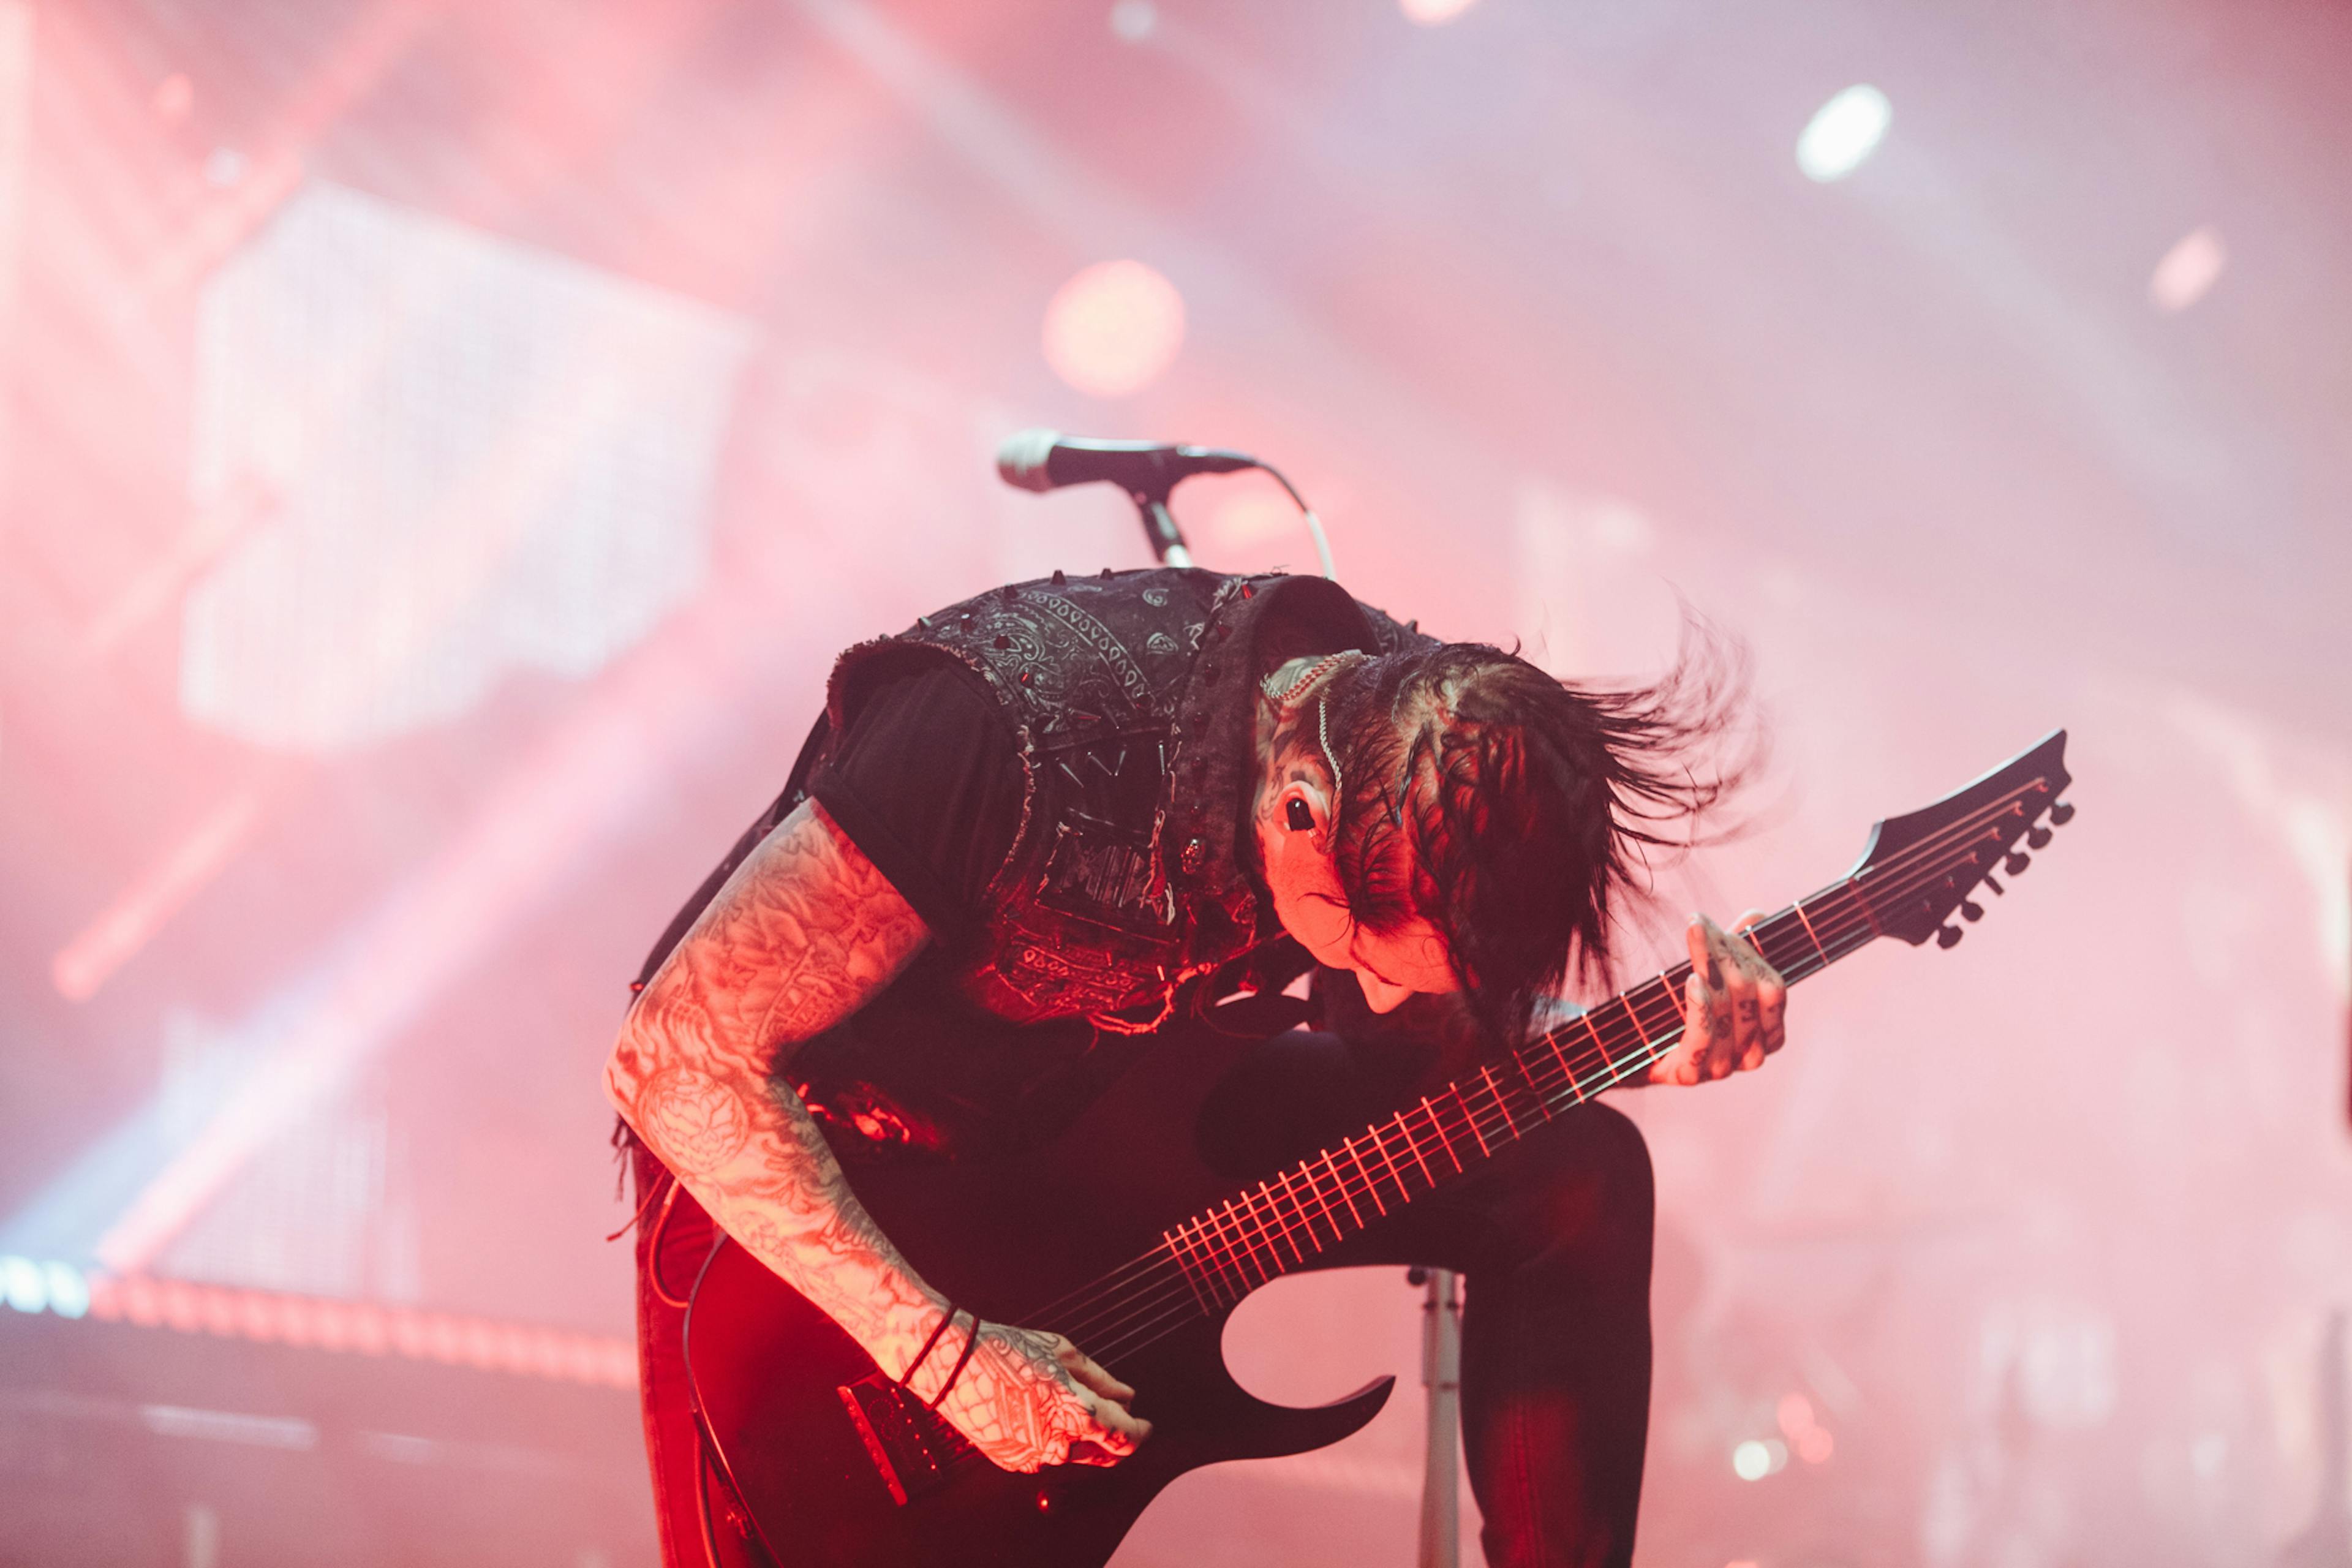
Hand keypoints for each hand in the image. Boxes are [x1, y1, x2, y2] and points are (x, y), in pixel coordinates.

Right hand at [910, 1317, 1151, 1472]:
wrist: (952, 1364)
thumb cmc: (1008, 1349)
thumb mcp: (1063, 1352)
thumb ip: (1100, 1380)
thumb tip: (1127, 1396)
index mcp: (1076, 1413)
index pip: (1125, 1438)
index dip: (1141, 1432)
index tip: (1146, 1424)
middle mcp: (1057, 1444)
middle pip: (1105, 1456)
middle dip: (1117, 1440)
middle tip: (1119, 1418)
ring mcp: (1033, 1458)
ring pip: (1074, 1456)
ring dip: (1083, 1439)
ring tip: (1070, 1404)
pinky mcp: (1012, 1462)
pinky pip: (1044, 1457)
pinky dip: (1053, 1441)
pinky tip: (1040, 1413)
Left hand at [1651, 911, 1787, 1084]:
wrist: (1636, 1054)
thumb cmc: (1680, 1013)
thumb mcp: (1713, 980)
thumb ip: (1737, 952)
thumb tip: (1757, 914)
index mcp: (1768, 1035)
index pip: (1773, 989)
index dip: (1751, 953)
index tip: (1724, 925)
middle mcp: (1750, 1055)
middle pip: (1748, 994)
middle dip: (1725, 952)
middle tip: (1699, 925)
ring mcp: (1722, 1068)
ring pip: (1726, 1009)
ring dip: (1710, 966)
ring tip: (1695, 936)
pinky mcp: (1690, 1074)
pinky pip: (1703, 1037)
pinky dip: (1700, 1005)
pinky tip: (1692, 978)